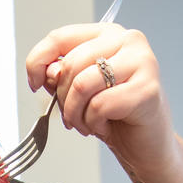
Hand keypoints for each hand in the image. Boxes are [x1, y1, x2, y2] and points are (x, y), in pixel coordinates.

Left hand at [25, 19, 177, 182]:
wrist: (147, 147)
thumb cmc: (116, 118)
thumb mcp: (79, 93)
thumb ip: (61, 76)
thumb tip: (49, 72)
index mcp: (108, 35)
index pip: (60, 37)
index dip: (38, 62)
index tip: (35, 84)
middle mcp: (128, 41)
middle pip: (70, 64)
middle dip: (62, 99)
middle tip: (72, 117)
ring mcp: (142, 62)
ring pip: (82, 84)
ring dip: (75, 113)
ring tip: (87, 124)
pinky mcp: (147, 90)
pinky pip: (99, 106)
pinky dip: (93, 123)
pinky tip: (104, 126)